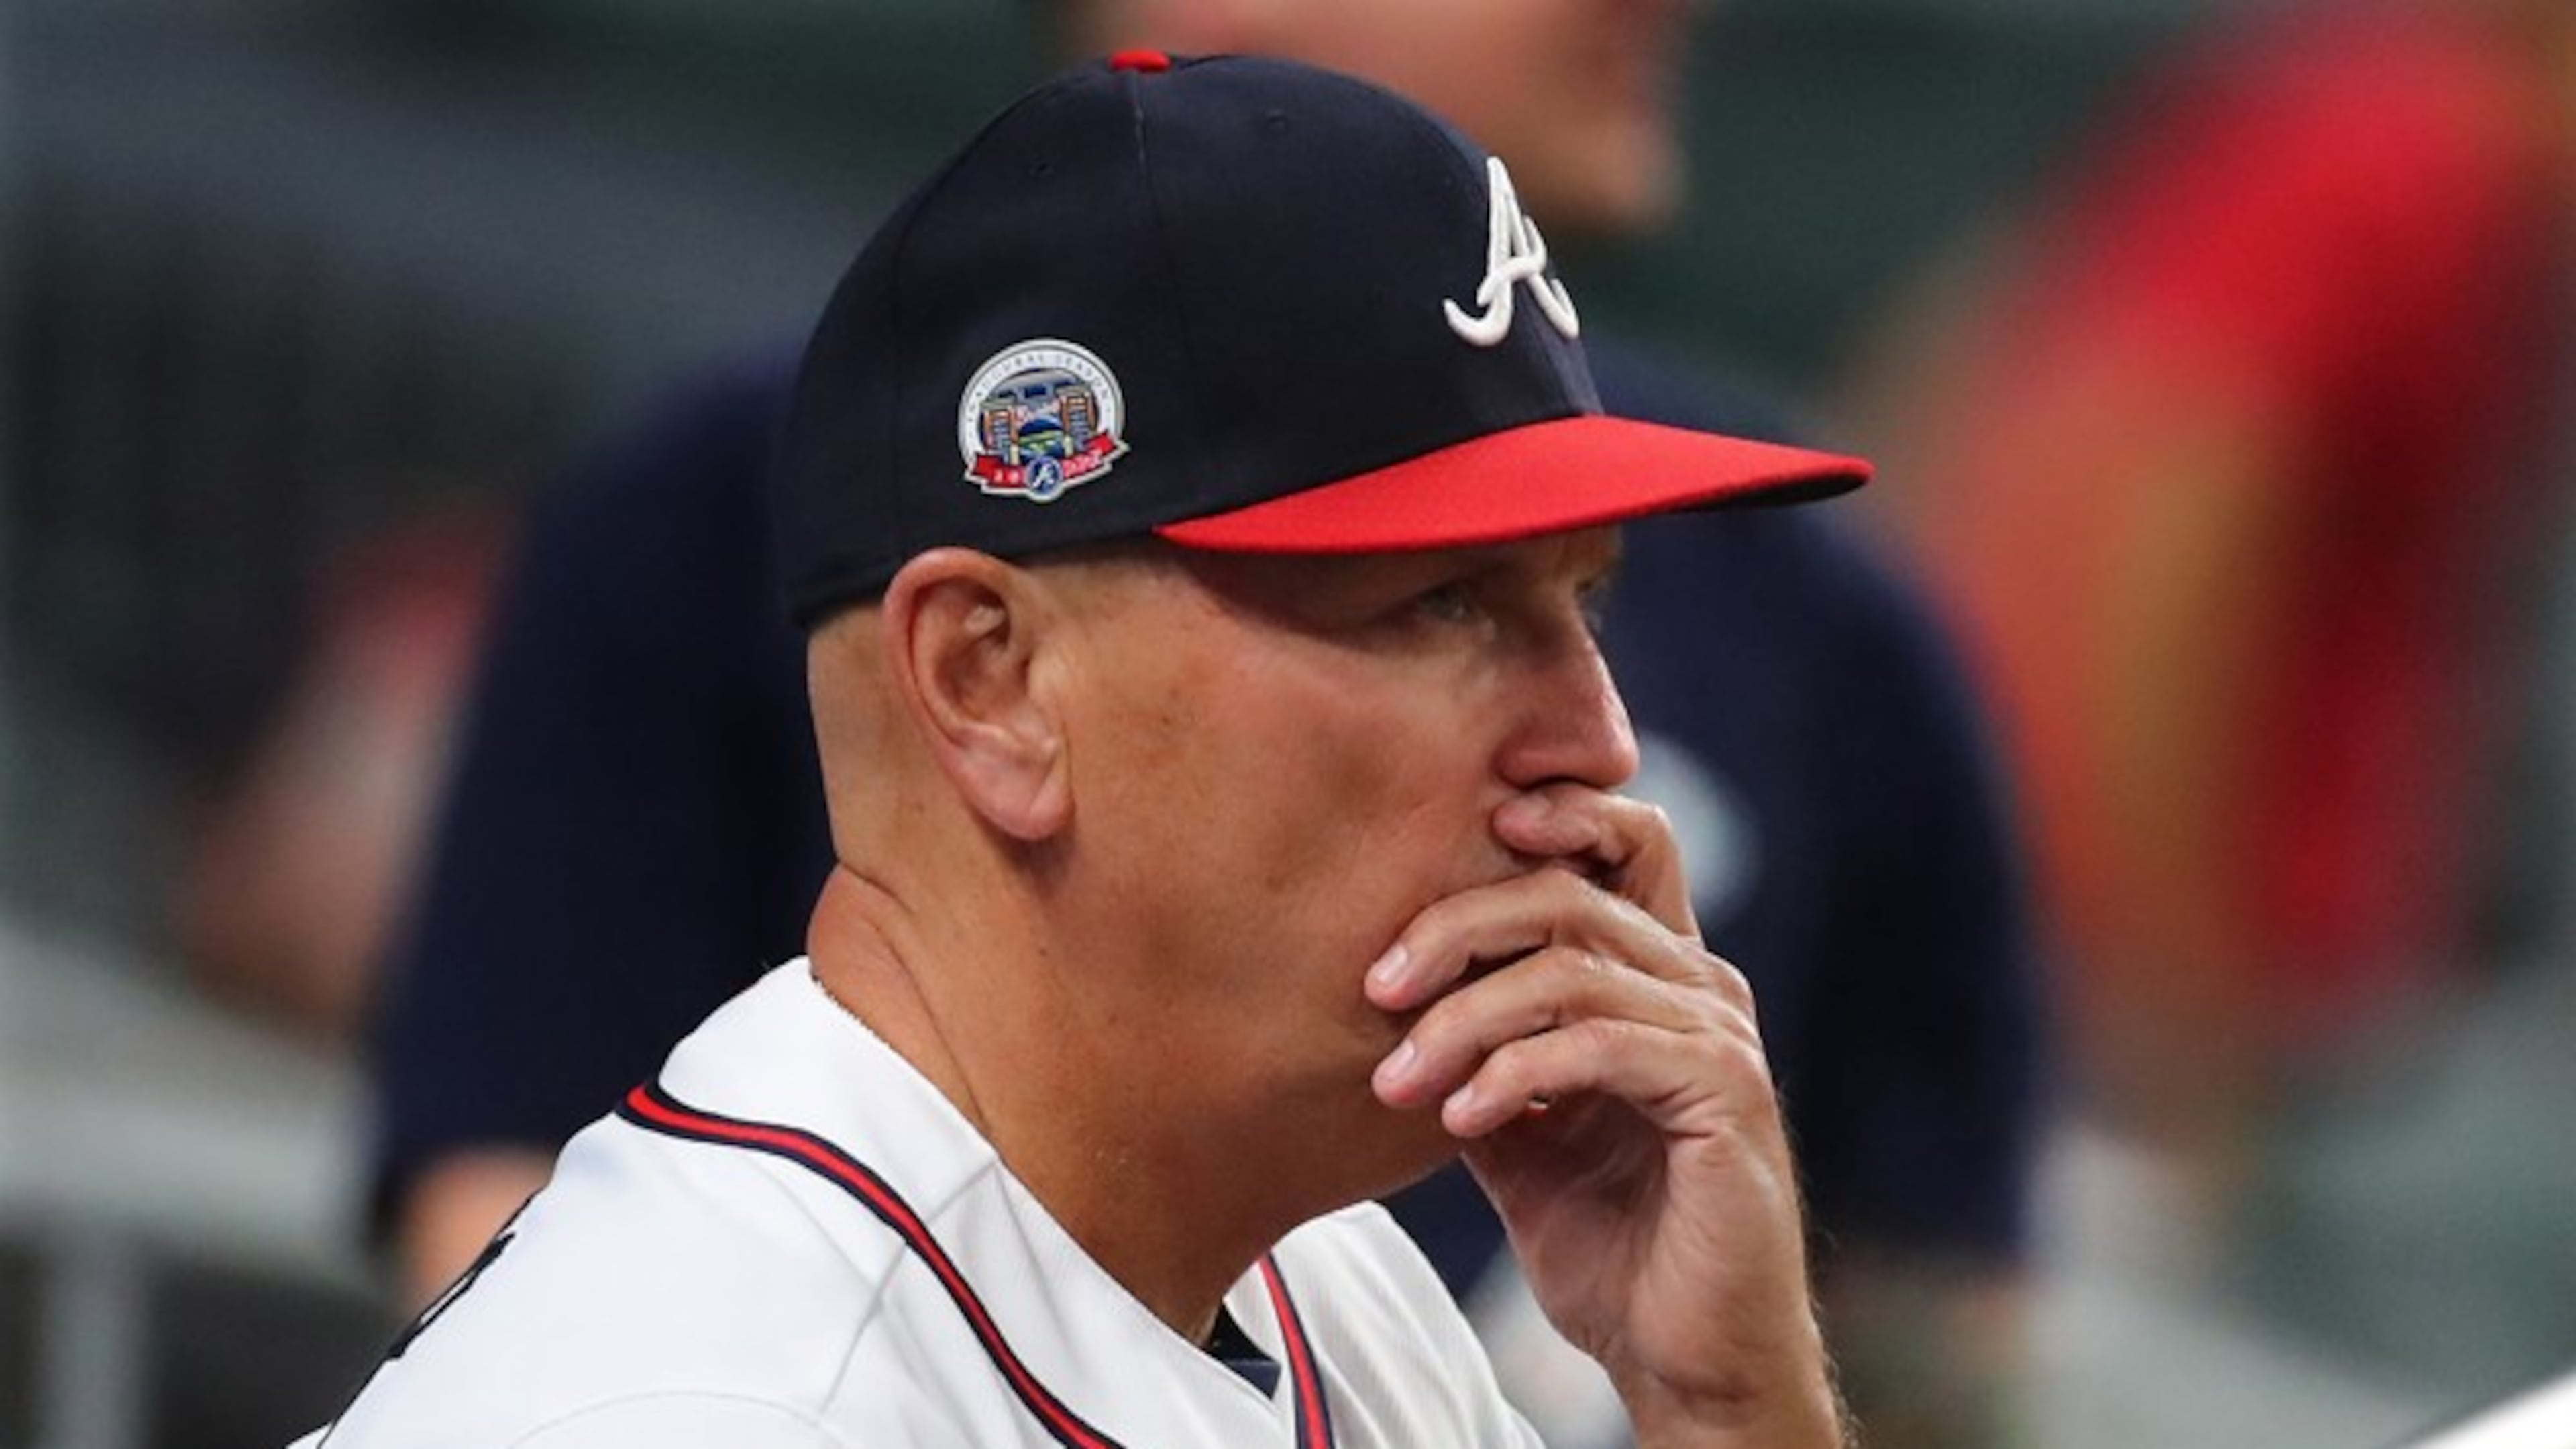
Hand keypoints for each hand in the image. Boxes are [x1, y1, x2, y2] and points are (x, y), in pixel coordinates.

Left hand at [1367, 785, 1843, 1448]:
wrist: (1686, 1357)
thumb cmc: (1614, 1247)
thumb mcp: (1519, 1137)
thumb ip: (1479, 1057)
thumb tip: (1391, 1004)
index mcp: (1661, 979)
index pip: (1623, 845)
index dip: (1553, 813)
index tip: (1451, 836)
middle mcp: (1701, 987)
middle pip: (1571, 893)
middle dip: (1456, 927)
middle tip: (1375, 989)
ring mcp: (1719, 1036)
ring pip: (1575, 968)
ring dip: (1467, 1018)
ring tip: (1399, 1078)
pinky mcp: (1725, 1093)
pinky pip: (1602, 1044)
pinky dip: (1516, 1071)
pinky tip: (1460, 1115)